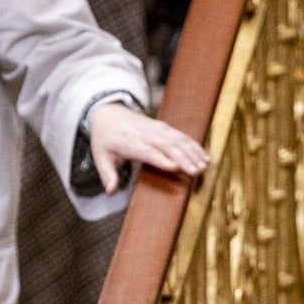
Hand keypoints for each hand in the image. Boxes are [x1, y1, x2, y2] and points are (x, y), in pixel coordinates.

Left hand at [88, 102, 208, 196]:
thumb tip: (110, 191)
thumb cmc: (105, 138)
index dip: (162, 159)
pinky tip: (203, 155)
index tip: (175, 168)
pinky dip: (193, 145)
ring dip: (192, 152)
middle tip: (196, 172)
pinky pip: (181, 135)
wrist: (108, 113)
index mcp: (130, 142)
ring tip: (203, 166)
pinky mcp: (163, 127)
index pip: (148, 151)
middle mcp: (145, 134)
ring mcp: (156, 129)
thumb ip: (107, 175)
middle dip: (184, 158)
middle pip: (167, 146)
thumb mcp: (100, 157)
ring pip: (178, 139)